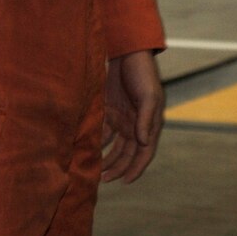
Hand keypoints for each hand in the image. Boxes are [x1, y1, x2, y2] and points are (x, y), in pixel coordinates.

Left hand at [101, 49, 163, 183]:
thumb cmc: (142, 73)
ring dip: (107, 159)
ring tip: (95, 170)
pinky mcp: (110, 111)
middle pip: (127, 154)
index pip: (144, 153)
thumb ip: (146, 120)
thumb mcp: (148, 96)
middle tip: (103, 179)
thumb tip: (144, 143)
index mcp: (150, 124)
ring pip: (114, 146)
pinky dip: (97, 142)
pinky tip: (86, 149)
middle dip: (117, 168)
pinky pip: (103, 132)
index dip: (136, 169)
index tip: (124, 182)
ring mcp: (123, 119)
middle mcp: (137, 125)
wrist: (127, 53)